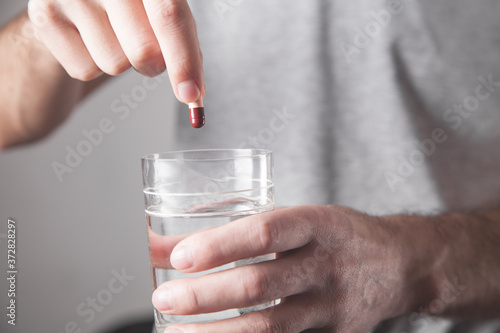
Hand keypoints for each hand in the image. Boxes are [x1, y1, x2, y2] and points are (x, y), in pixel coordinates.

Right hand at [27, 0, 204, 103]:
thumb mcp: (160, 11)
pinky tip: (87, 39)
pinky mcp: (45, 15)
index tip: (191, 94)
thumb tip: (193, 93)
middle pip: (144, 50)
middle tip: (145, 50)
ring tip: (110, 34)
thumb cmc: (127, 6)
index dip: (184, 59)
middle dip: (153, 65)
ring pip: (115, 64)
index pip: (169, 16)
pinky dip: (93, 65)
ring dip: (120, 62)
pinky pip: (86, 70)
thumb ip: (182, 42)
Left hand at [152, 205, 413, 331]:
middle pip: (261, 285)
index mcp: (317, 225)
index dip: (221, 244)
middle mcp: (327, 266)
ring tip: (173, 332)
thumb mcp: (295, 219)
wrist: (399, 265)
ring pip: (270, 328)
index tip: (178, 256)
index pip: (266, 232)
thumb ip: (235, 233)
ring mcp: (333, 308)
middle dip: (206, 296)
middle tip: (164, 297)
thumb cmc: (334, 235)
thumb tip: (159, 244)